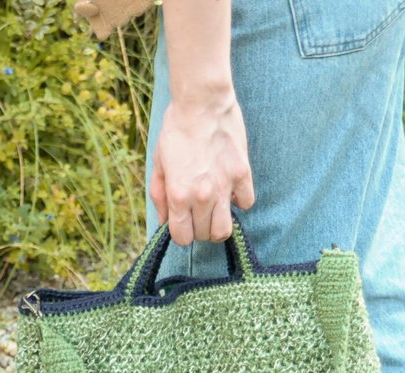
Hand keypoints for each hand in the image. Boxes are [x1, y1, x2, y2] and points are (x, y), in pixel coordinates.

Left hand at [149, 90, 254, 245]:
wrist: (202, 102)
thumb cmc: (176, 131)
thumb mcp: (158, 163)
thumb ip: (159, 196)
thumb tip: (164, 221)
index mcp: (178, 195)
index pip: (182, 238)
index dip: (181, 234)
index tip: (182, 224)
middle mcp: (202, 197)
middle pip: (204, 235)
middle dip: (198, 229)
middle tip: (197, 213)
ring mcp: (225, 188)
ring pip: (225, 230)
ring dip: (218, 225)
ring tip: (214, 210)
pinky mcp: (242, 175)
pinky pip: (246, 204)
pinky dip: (238, 202)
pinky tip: (230, 190)